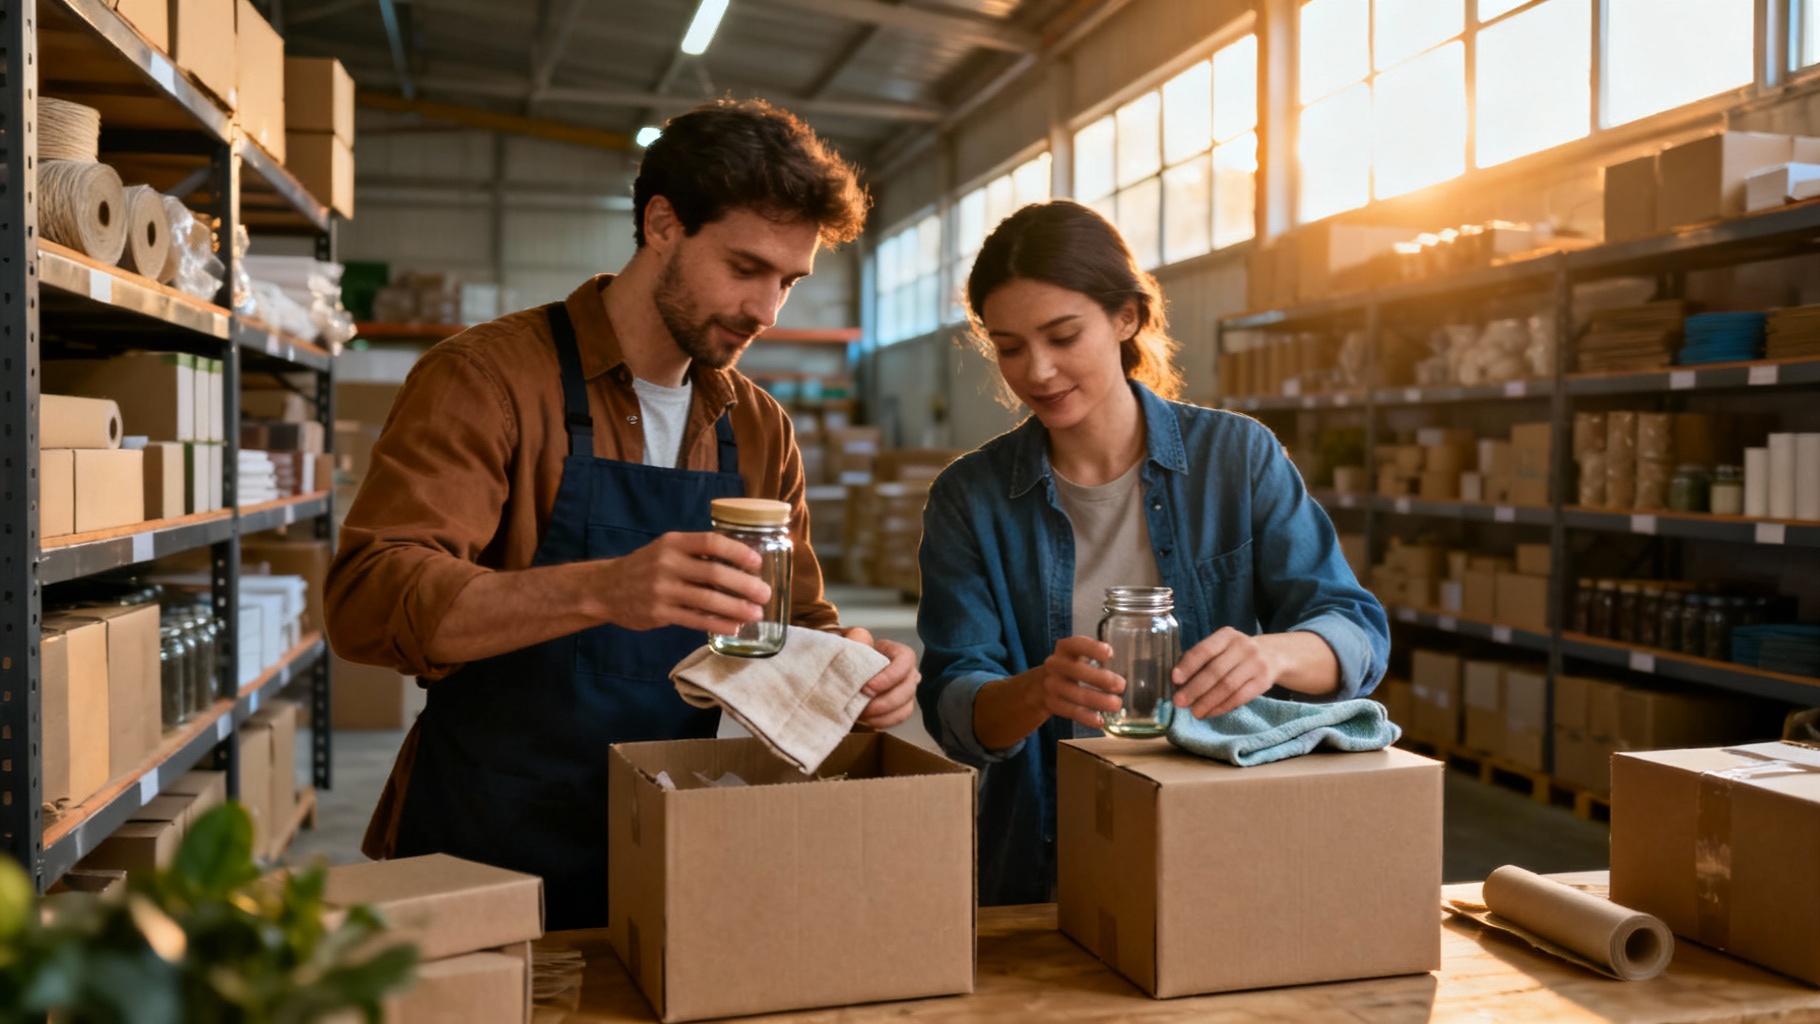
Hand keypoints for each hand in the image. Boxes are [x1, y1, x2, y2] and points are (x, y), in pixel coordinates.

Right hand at [597, 532, 769, 634]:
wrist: (604, 589)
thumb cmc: (644, 568)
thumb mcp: (665, 549)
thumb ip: (695, 553)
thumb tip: (738, 563)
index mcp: (673, 543)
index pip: (712, 542)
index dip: (738, 552)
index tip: (757, 563)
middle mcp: (668, 563)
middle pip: (714, 573)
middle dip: (744, 584)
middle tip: (764, 593)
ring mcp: (662, 589)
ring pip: (707, 600)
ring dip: (736, 607)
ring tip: (756, 614)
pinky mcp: (658, 613)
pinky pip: (695, 619)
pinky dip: (717, 624)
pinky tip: (733, 627)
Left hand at [843, 627, 919, 729]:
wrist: (844, 672)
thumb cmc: (850, 655)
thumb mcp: (850, 642)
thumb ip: (855, 639)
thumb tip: (858, 644)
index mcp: (896, 652)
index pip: (906, 659)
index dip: (891, 676)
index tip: (868, 687)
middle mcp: (906, 672)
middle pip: (908, 688)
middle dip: (885, 701)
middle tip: (862, 706)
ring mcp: (905, 691)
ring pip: (906, 706)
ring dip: (883, 714)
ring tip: (861, 714)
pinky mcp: (899, 708)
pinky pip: (898, 718)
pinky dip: (882, 722)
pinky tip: (866, 720)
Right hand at [1033, 636, 1124, 729]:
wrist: (1042, 686)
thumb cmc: (1070, 668)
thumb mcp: (1078, 657)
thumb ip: (1097, 657)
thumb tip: (1131, 665)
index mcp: (1065, 649)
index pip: (1075, 644)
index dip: (1091, 648)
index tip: (1109, 653)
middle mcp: (1055, 665)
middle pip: (1077, 671)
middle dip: (1101, 679)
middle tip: (1121, 685)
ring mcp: (1052, 686)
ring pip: (1075, 694)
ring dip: (1097, 700)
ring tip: (1116, 705)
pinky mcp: (1052, 704)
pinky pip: (1070, 712)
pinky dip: (1086, 717)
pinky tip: (1100, 721)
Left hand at [1172, 627, 1279, 718]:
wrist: (1272, 655)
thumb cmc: (1235, 654)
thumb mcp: (1221, 648)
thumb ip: (1201, 660)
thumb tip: (1177, 681)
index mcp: (1226, 635)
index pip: (1205, 650)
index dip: (1189, 665)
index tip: (1175, 679)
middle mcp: (1243, 646)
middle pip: (1215, 671)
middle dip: (1195, 688)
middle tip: (1179, 702)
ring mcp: (1255, 663)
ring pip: (1227, 686)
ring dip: (1208, 701)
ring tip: (1194, 712)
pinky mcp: (1264, 681)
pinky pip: (1240, 697)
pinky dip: (1222, 707)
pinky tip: (1210, 712)